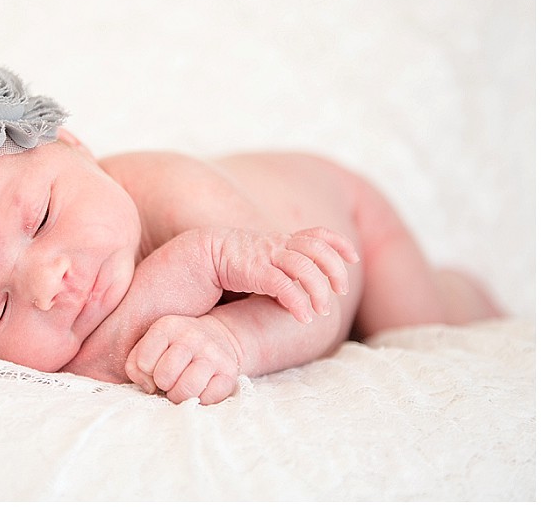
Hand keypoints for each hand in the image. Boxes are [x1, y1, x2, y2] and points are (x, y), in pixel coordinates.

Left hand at [125, 314, 241, 404]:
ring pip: (187, 389)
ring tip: (180, 388)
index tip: (154, 367)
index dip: (146, 370)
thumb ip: (135, 365)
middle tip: (169, 380)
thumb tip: (149, 387)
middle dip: (163, 384)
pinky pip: (208, 398)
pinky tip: (199, 389)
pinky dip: (200, 400)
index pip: (144, 360)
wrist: (216, 337)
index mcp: (167, 326)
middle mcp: (192, 336)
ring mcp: (213, 354)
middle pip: (165, 376)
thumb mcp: (149, 346)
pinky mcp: (229, 372)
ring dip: (179, 395)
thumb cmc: (173, 348)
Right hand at [211, 226, 358, 323]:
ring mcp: (264, 256)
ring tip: (323, 310)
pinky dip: (297, 301)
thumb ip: (281, 270)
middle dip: (335, 269)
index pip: (316, 234)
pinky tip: (303, 317)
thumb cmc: (229, 267)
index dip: (338, 243)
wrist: (197, 259)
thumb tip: (302, 289)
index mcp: (280, 242)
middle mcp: (275, 246)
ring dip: (319, 290)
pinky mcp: (252, 271)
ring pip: (304, 266)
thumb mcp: (261, 262)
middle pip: (317, 249)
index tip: (354, 258)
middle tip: (340, 291)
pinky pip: (281, 284)